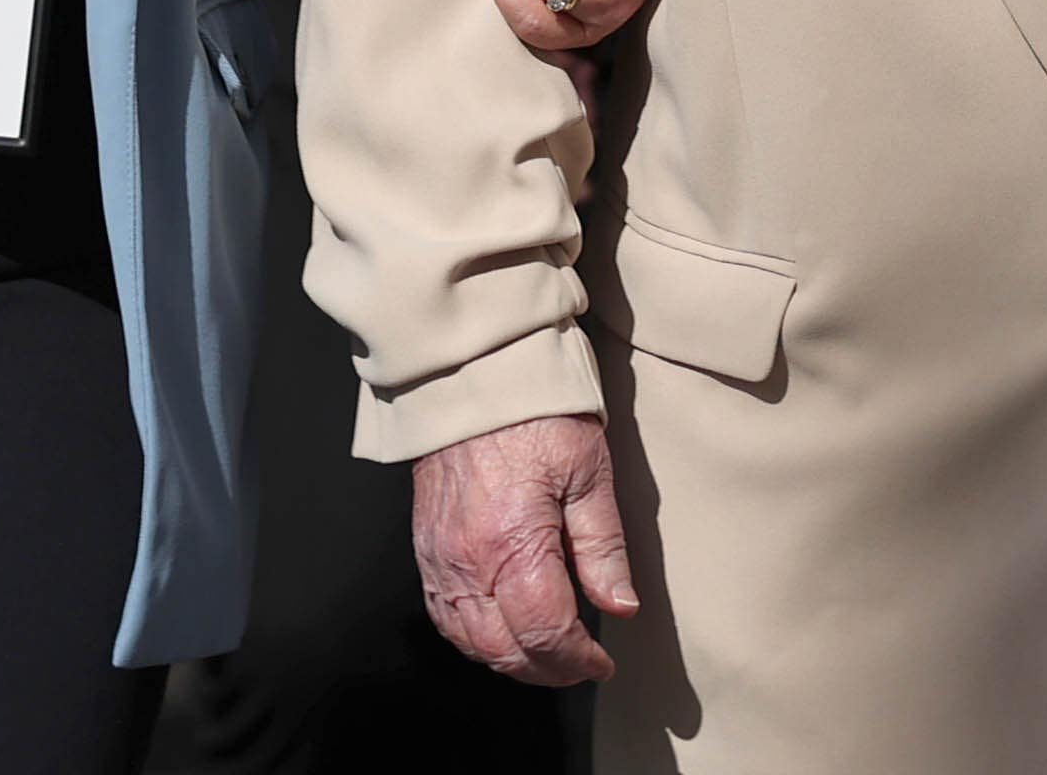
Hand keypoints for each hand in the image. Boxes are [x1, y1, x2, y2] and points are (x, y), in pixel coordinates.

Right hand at [411, 414, 635, 684]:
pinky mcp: (425, 549)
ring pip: (470, 642)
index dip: (578, 659)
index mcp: (513, 541)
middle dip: (547, 669)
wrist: (472, 375)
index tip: (601, 662)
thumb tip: (620, 605)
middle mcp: (467, 560)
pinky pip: (445, 617)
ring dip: (511, 660)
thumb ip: (602, 547)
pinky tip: (503, 630)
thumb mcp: (589, 471)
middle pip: (503, 650)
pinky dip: (476, 638)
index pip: (545, 632)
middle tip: (581, 664)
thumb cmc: (536, 413)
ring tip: (548, 653)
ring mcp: (439, 559)